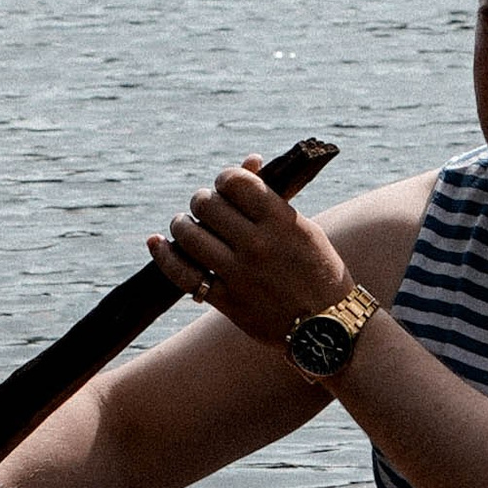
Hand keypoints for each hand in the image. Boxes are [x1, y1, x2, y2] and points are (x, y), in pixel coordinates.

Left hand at [150, 158, 353, 349]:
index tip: (226, 187)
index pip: (235, 181)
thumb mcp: (302, 229)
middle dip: (202, 202)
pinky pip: (183, 274)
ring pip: (189, 235)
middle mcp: (258, 244)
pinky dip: (164, 256)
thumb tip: (250, 161)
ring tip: (186, 226)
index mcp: (281, 221)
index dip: (225, 179)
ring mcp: (240, 274)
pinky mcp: (227, 301)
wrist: (330, 327)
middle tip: (207, 209)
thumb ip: (271, 198)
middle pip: (206, 205)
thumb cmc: (318, 270)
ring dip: (181, 225)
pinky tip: (157, 243)